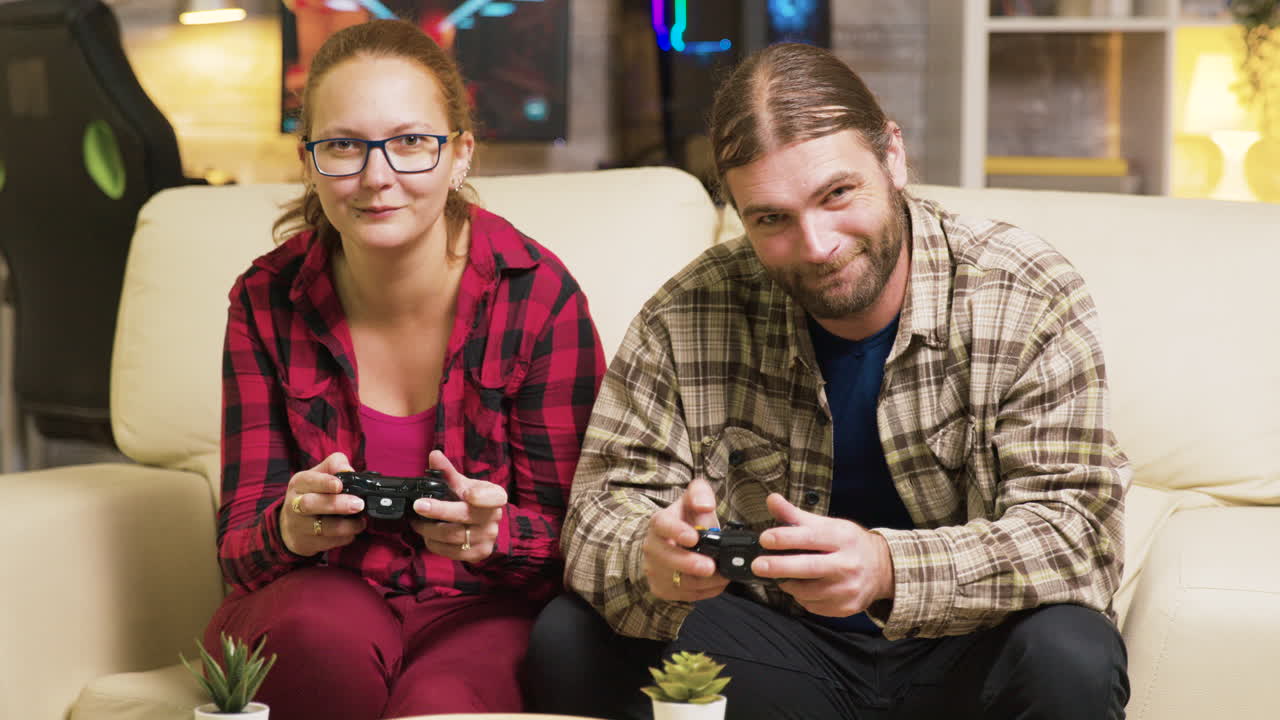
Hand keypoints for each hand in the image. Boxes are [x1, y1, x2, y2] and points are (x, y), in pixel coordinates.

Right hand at [280, 452, 367, 555]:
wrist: (290, 526)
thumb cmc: (311, 494)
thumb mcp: (318, 475)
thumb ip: (334, 465)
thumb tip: (349, 469)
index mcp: (299, 484)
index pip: (309, 480)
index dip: (325, 482)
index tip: (339, 485)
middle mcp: (295, 504)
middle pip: (311, 504)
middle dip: (337, 505)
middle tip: (358, 504)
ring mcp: (299, 526)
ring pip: (322, 527)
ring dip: (346, 526)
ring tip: (360, 522)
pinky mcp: (306, 542)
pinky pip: (328, 542)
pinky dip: (344, 538)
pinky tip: (352, 532)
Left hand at [410, 450, 506, 561]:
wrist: (484, 525)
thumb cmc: (472, 501)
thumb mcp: (463, 484)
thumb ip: (447, 472)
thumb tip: (434, 455)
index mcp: (495, 496)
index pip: (492, 497)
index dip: (481, 497)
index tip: (467, 493)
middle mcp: (494, 518)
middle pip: (464, 516)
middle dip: (439, 511)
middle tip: (418, 506)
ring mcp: (487, 538)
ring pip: (453, 536)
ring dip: (429, 529)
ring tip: (417, 522)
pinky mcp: (478, 554)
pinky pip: (451, 551)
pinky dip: (434, 543)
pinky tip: (428, 535)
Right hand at [642, 478, 729, 601]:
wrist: (675, 541)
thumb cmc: (687, 520)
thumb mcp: (694, 499)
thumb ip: (700, 494)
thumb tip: (705, 505)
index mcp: (659, 522)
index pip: (663, 526)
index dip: (677, 532)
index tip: (694, 537)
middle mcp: (652, 548)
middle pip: (667, 559)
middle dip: (690, 564)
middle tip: (710, 567)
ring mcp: (655, 570)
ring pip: (678, 582)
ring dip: (703, 582)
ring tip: (723, 575)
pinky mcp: (662, 589)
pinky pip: (684, 595)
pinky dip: (705, 592)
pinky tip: (717, 583)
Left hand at [751, 493, 894, 616]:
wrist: (882, 569)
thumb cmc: (848, 543)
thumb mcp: (827, 524)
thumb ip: (795, 515)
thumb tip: (771, 499)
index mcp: (842, 538)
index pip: (810, 537)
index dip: (785, 538)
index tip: (765, 539)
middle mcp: (848, 564)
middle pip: (809, 567)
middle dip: (779, 567)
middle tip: (758, 566)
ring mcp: (848, 588)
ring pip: (808, 591)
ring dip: (788, 584)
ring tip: (780, 575)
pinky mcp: (846, 607)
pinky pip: (813, 605)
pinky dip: (801, 597)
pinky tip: (802, 587)